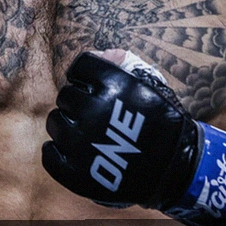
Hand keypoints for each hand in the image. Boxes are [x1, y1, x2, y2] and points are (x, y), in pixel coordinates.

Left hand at [43, 50, 197, 208]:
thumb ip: (122, 64)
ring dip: (67, 124)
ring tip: (86, 133)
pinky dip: (56, 152)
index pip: (79, 68)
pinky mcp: (76, 170)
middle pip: (66, 95)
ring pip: (55, 122)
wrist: (176, 168)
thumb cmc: (163, 122)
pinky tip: (71, 152)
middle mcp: (92, 109)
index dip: (86, 77)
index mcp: (111, 83)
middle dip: (78, 102)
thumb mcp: (149, 84)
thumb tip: (99, 54)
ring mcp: (80, 141)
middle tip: (95, 114)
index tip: (93, 87)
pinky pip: (49, 155)